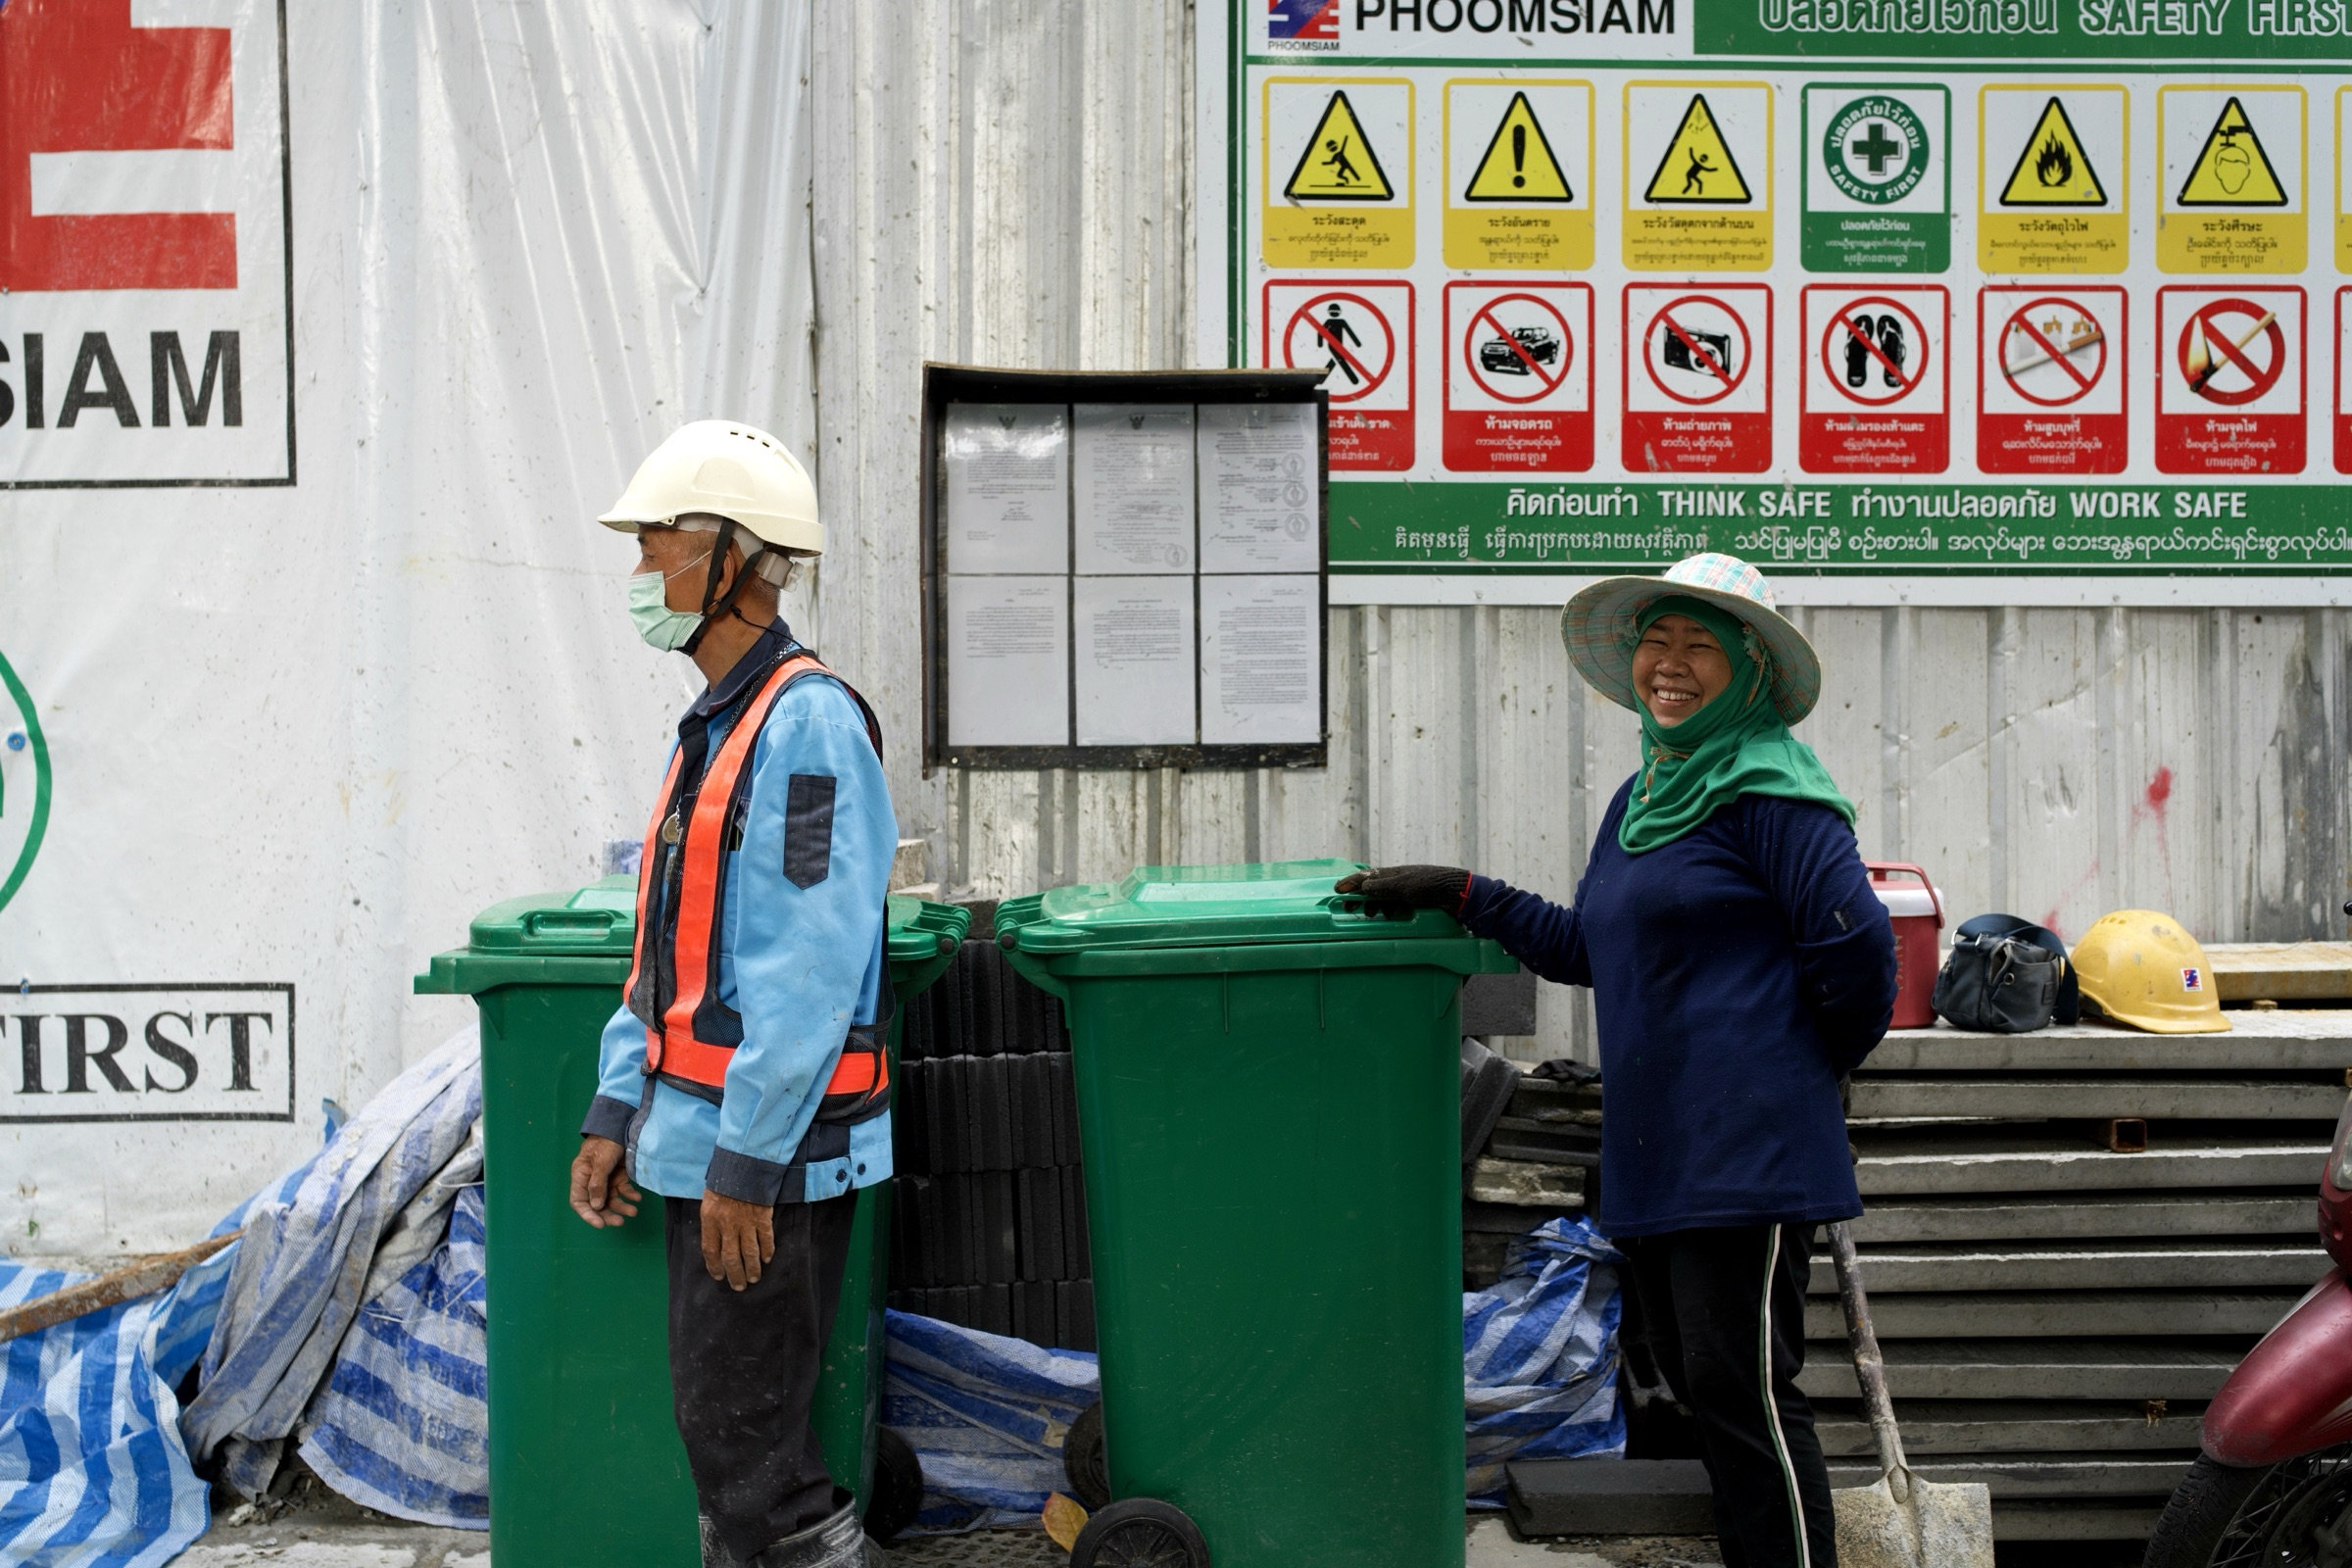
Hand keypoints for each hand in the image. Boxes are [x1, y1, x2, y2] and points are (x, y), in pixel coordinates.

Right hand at [569, 1136, 640, 1228]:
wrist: (621, 1125)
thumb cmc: (606, 1140)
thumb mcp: (601, 1161)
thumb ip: (597, 1183)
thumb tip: (596, 1206)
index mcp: (581, 1176)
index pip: (579, 1201)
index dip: (587, 1215)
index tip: (600, 1224)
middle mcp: (592, 1180)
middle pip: (596, 1204)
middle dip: (607, 1214)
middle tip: (619, 1222)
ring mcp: (606, 1179)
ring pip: (611, 1199)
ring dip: (621, 1207)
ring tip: (633, 1211)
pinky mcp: (618, 1176)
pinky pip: (623, 1190)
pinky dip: (629, 1195)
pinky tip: (637, 1198)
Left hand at [700, 1190, 774, 1290]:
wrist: (744, 1163)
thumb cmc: (723, 1180)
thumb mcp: (709, 1199)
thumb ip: (711, 1220)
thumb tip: (715, 1241)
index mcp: (710, 1219)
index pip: (711, 1250)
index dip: (714, 1266)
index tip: (719, 1276)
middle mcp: (727, 1224)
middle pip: (731, 1257)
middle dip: (735, 1275)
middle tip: (739, 1286)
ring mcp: (746, 1222)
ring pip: (749, 1252)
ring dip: (753, 1268)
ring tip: (754, 1278)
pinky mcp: (762, 1217)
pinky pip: (765, 1239)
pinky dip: (767, 1250)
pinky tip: (767, 1259)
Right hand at [1335, 864, 1472, 914]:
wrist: (1456, 891)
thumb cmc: (1430, 885)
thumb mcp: (1403, 887)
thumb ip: (1381, 888)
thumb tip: (1362, 887)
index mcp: (1391, 873)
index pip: (1365, 877)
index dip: (1350, 883)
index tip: (1336, 890)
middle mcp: (1396, 880)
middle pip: (1371, 888)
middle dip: (1359, 897)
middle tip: (1348, 908)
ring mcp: (1406, 890)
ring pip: (1382, 897)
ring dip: (1373, 905)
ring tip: (1370, 915)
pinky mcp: (1415, 900)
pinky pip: (1395, 904)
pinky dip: (1388, 910)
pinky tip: (1389, 917)